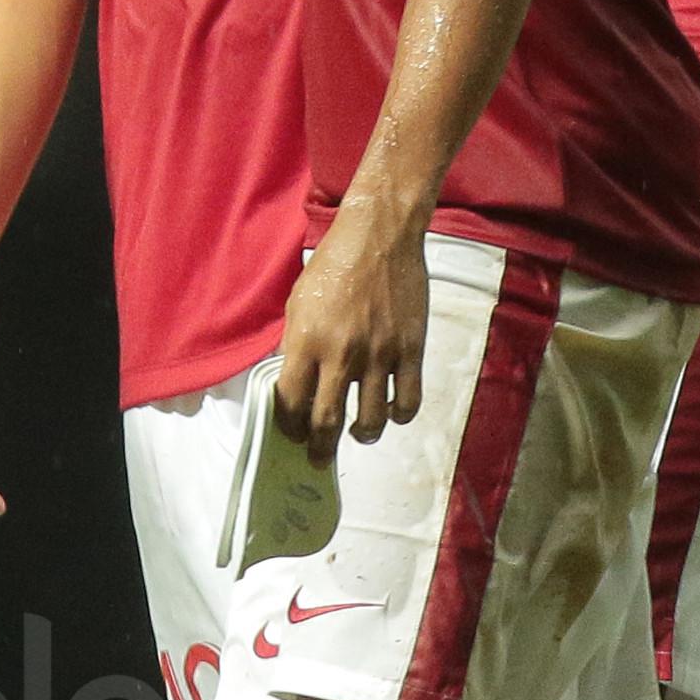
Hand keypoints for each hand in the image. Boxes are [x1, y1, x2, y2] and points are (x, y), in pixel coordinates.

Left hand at [273, 196, 430, 449]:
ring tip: (357, 435)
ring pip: (370, 420)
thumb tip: (295, 382)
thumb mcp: (298, 303)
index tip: (291, 434)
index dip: (289, 426)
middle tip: (318, 459)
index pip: (291, 402)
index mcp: (306, 342)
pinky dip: (399, 416)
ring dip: (361, 436)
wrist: (379, 239)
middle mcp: (341, 355)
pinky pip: (408, 401)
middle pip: (327, 421)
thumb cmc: (331, 267)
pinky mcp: (411, 352)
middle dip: (320, 448)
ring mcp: (379, 356)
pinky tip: (391, 414)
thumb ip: (296, 345)